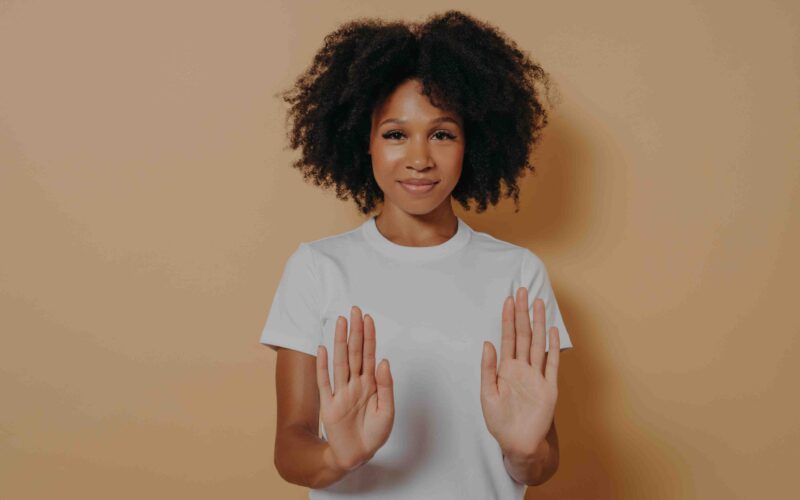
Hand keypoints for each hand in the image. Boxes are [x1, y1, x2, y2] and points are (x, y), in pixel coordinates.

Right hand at [316, 305, 394, 471]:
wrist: (357, 456)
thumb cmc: (374, 434)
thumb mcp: (387, 411)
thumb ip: (386, 386)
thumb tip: (384, 361)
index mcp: (371, 385)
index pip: (370, 355)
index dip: (369, 336)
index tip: (368, 318)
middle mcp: (355, 384)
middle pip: (355, 352)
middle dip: (356, 331)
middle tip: (355, 310)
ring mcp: (341, 392)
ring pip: (340, 362)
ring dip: (339, 341)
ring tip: (340, 322)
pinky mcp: (329, 405)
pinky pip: (325, 382)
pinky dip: (322, 366)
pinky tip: (322, 349)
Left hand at [480, 287, 560, 458]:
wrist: (518, 443)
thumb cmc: (500, 421)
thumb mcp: (487, 394)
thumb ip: (488, 369)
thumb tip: (487, 343)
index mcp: (506, 369)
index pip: (508, 338)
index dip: (508, 319)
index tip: (508, 300)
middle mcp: (522, 368)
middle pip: (524, 335)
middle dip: (522, 313)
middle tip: (523, 291)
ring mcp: (537, 376)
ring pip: (538, 343)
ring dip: (538, 323)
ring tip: (538, 303)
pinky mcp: (549, 387)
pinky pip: (552, 364)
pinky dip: (553, 347)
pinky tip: (552, 331)